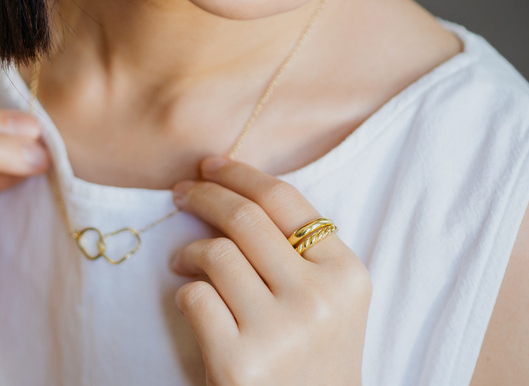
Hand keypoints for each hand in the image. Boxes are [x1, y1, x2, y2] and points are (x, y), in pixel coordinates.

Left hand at [171, 157, 371, 385]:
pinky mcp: (238, 362)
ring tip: (183, 262)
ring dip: (188, 251)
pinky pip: (195, 297)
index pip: (286, 200)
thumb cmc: (311, 358)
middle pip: (245, 218)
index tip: (210, 167)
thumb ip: (300, 252)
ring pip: (216, 253)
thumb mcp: (331, 301)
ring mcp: (280, 331)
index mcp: (347, 275)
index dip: (241, 174)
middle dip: (205, 195)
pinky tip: (191, 300)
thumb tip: (233, 192)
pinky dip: (184, 292)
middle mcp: (319, 299)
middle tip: (182, 193)